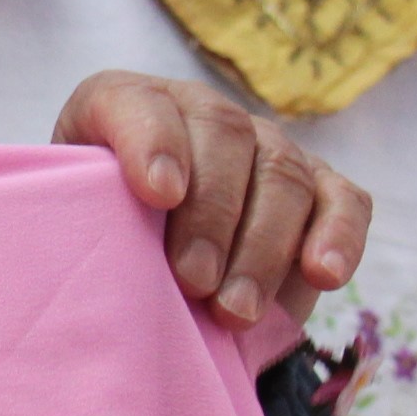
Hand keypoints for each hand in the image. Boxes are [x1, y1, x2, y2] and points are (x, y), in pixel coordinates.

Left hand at [52, 71, 371, 327]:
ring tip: (234, 311)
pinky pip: (343, 201)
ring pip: (282, 173)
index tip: (157, 194)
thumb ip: (76, 230)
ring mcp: (267, 146)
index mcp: (126, 106)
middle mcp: (202, 113)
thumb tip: (92, 273)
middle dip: (211, 214)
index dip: (152, 142)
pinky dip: (339, 236)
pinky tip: (325, 275)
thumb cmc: (99, 247)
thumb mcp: (72, 231)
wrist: (148, 271)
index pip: (137, 104)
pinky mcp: (321, 187)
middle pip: (224, 137)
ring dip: (262, 247)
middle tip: (193, 283)